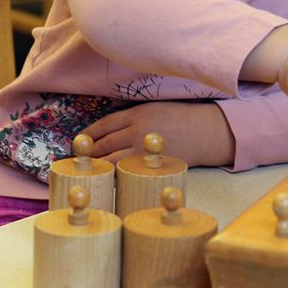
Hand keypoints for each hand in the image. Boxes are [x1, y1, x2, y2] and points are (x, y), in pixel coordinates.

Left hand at [81, 101, 234, 166]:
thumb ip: (134, 116)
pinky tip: (109, 180)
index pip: (105, 124)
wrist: (208, 132)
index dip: (89, 133)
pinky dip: (116, 176)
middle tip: (79, 160)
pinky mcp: (153, 165)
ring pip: (113, 160)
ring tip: (89, 171)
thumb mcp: (157, 107)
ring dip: (99, 167)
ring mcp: (145, 150)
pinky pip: (128, 173)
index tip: (80, 140)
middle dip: (90, 153)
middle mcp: (138, 131)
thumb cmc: (184, 118)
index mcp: (138, 113)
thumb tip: (110, 127)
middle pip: (105, 143)